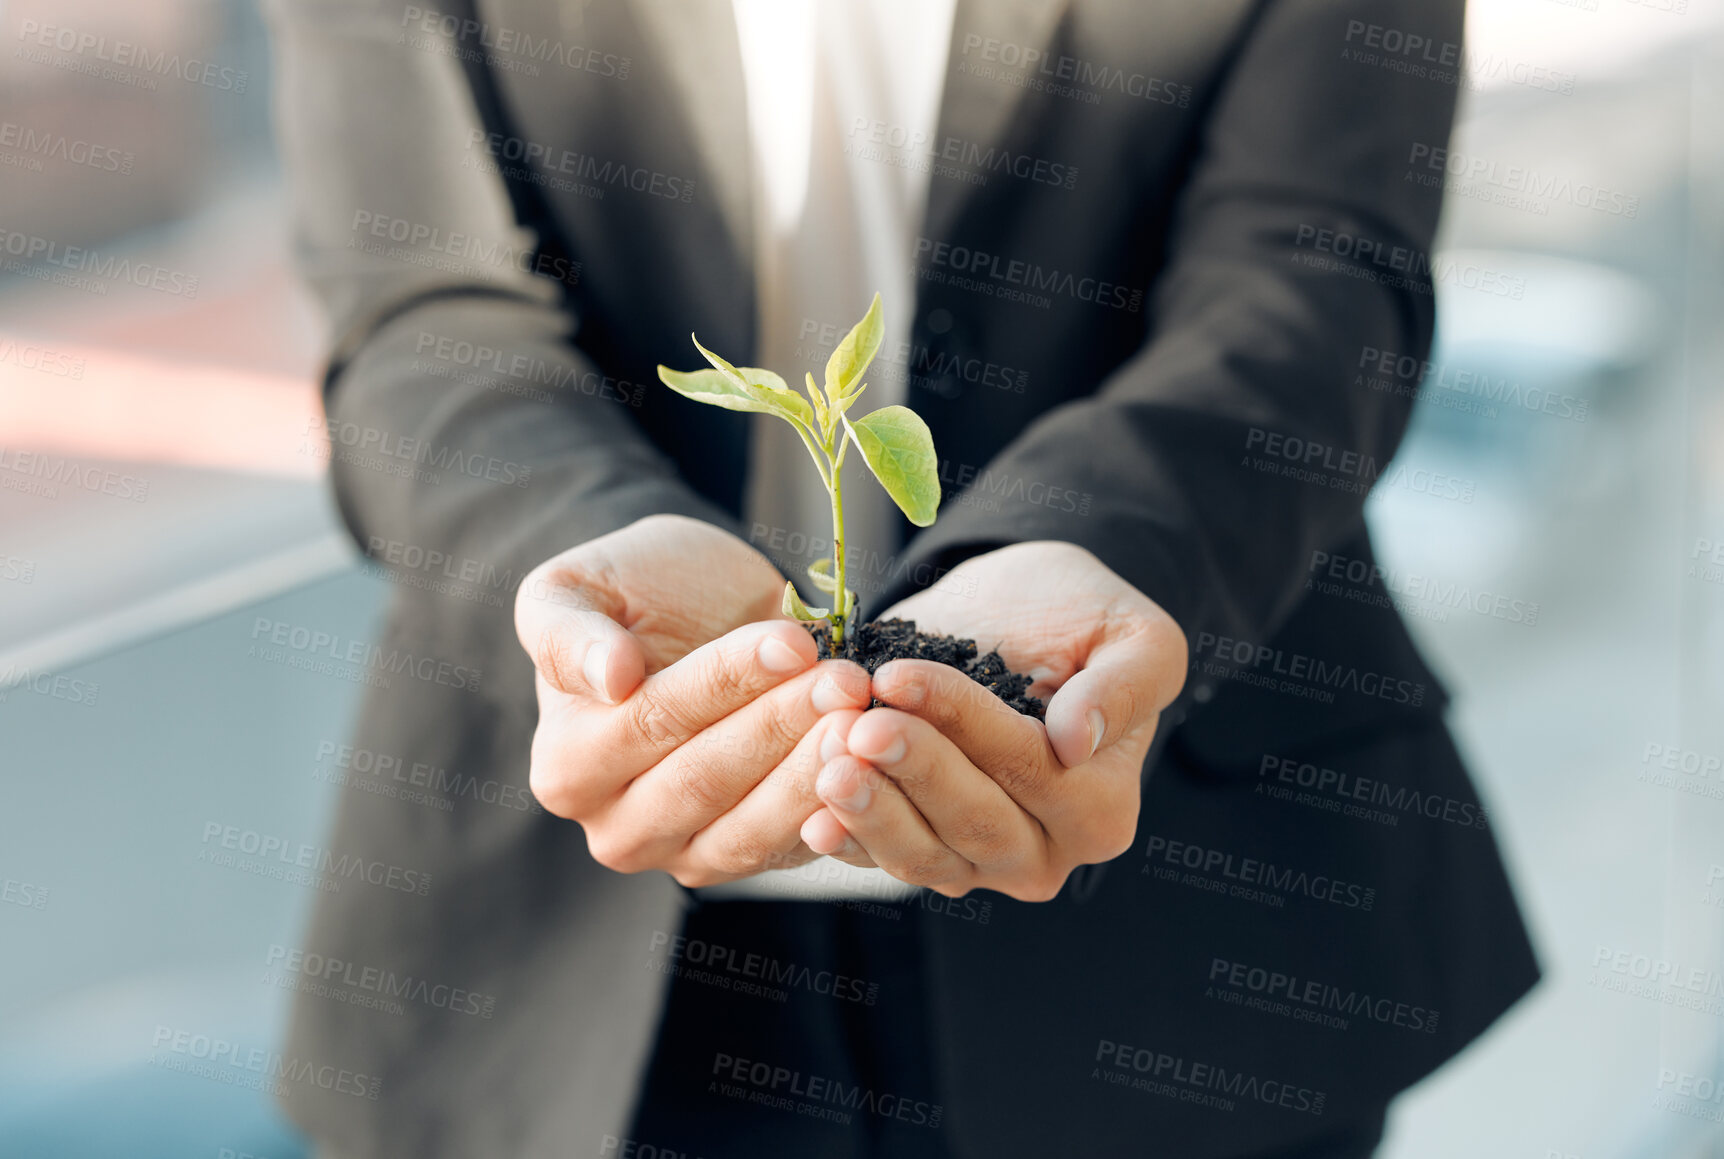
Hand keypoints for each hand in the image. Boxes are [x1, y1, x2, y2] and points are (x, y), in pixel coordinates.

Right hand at [515, 513, 871, 886]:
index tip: (793, 643)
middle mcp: (615, 829)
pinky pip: (791, 849)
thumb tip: (609, 679)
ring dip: (815, 773)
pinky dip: (836, 813)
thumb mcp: (574, 589)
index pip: (652, 721)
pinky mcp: (746, 863)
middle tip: (848, 682)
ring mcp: (682, 856)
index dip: (726, 681)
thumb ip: (568, 632)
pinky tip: (876, 769)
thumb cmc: (634, 594)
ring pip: (751, 827)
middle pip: (705, 780)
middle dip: (782, 727)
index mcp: (566, 767)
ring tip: (865, 718)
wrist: (697, 612)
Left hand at [799, 541, 1186, 900]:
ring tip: (825, 762)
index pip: (1030, 769)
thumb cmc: (1082, 620)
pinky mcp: (925, 851)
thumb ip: (1123, 685)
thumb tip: (1078, 741)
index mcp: (1102, 808)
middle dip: (911, 772)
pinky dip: (846, 839)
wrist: (1014, 619)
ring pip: (923, 855)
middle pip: (974, 822)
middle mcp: (1045, 851)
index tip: (900, 677)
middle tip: (854, 729)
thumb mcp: (1134, 634)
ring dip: (870, 813)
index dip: (963, 724)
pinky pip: (880, 860)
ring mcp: (980, 863)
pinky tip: (810, 815)